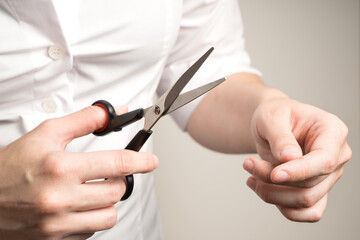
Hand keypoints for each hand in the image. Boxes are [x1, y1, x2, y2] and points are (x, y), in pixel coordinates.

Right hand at [0, 105, 158, 238]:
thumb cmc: (10, 168)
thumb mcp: (46, 134)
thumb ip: (83, 120)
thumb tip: (113, 113)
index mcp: (60, 168)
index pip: (117, 164)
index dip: (141, 161)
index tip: (151, 161)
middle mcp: (61, 199)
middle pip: (116, 191)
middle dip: (118, 180)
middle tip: (108, 173)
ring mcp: (58, 224)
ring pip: (108, 215)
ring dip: (107, 201)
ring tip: (92, 191)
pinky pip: (91, 232)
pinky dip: (91, 218)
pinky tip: (77, 206)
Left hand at [243, 98, 351, 221]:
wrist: (271, 125)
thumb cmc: (274, 115)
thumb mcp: (271, 117)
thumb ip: (280, 136)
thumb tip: (290, 159)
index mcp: (332, 131)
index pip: (323, 161)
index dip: (299, 172)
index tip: (274, 175)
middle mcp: (337, 156)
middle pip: (310, 184)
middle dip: (272, 178)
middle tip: (247, 163)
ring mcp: (329, 176)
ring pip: (306, 201)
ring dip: (272, 194)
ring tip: (250, 176)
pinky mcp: (318, 191)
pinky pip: (307, 213)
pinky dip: (282, 207)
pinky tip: (261, 188)